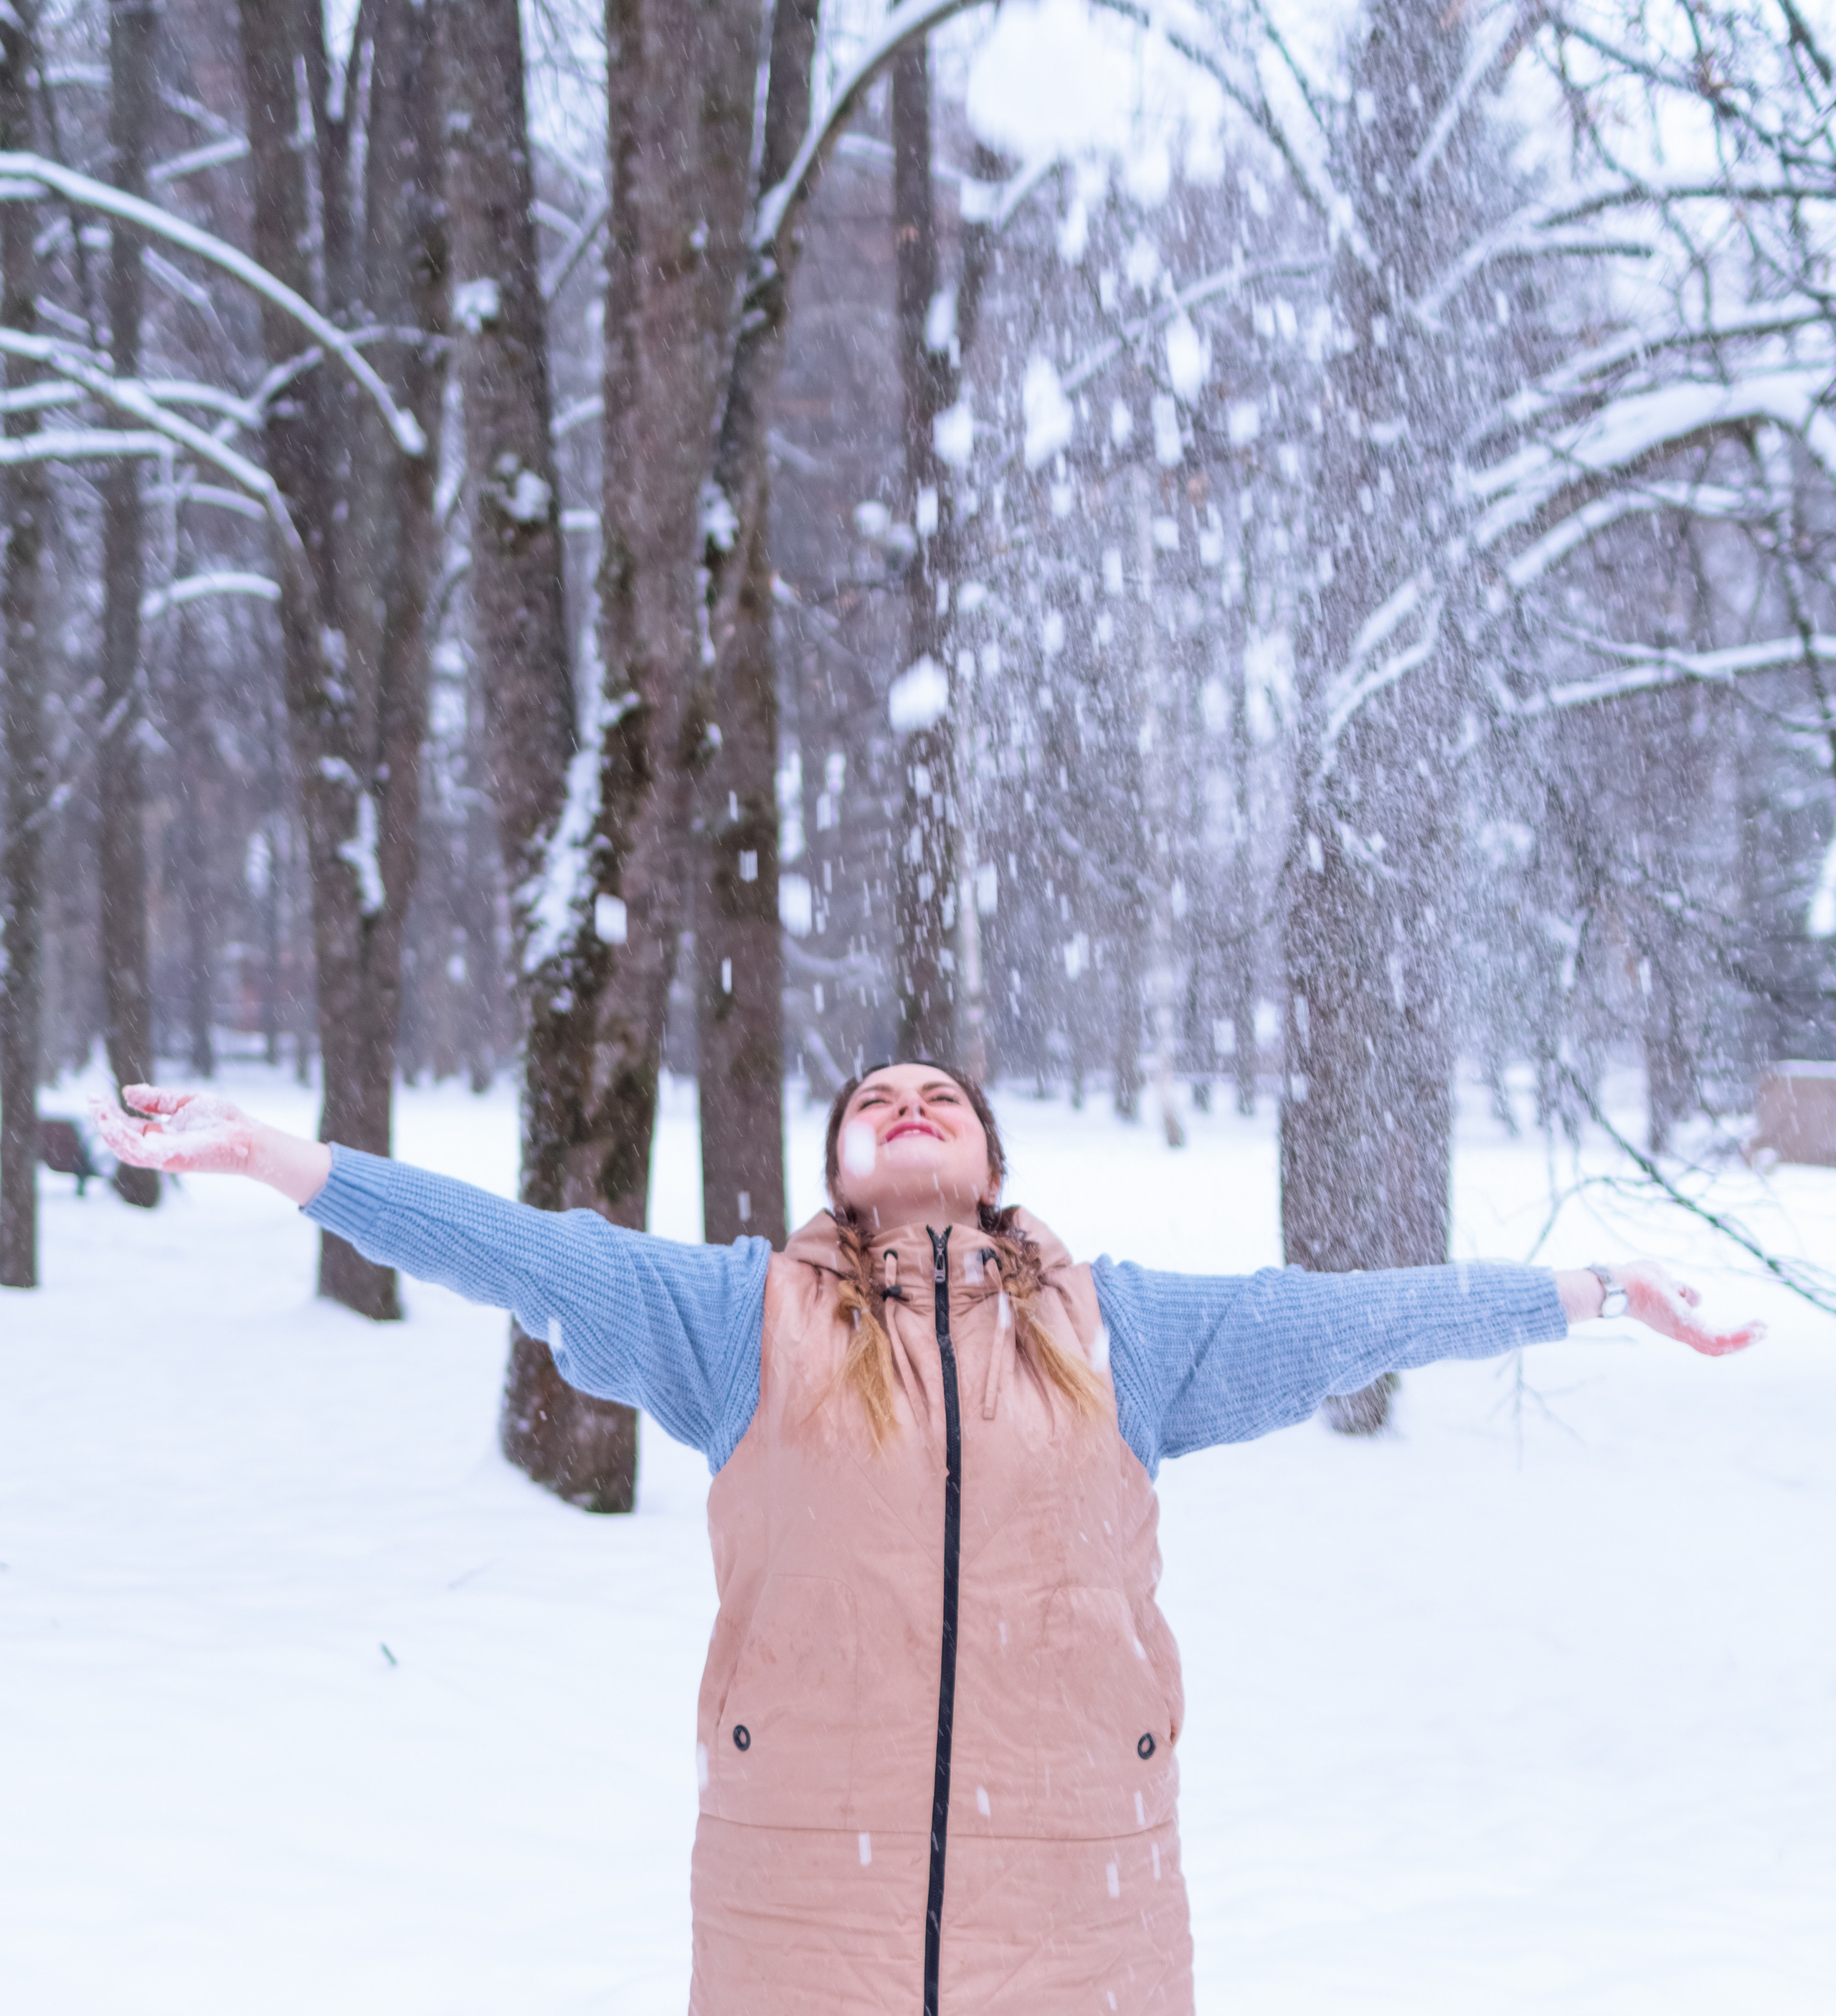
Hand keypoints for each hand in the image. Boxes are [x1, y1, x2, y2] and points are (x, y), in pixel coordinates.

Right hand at [89, 1086, 331, 1203]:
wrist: (248, 1138)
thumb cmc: (224, 1121)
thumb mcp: (186, 1102)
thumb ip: (158, 1099)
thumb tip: (127, 1092)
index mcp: (161, 1135)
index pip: (128, 1127)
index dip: (110, 1114)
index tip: (97, 1096)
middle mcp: (158, 1147)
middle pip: (121, 1137)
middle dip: (103, 1120)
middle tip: (92, 1099)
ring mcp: (161, 1156)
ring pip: (123, 1147)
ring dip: (108, 1129)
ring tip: (98, 1108)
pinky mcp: (168, 1161)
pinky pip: (138, 1153)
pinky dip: (123, 1139)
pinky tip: (114, 1121)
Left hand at [1560, 1259, 1763, 1356]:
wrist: (1617, 1284)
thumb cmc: (1636, 1280)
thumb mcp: (1667, 1282)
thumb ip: (1681, 1290)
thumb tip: (1691, 1295)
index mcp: (1678, 1322)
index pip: (1708, 1334)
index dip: (1730, 1333)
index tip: (1750, 1325)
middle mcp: (1681, 1331)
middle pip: (1717, 1344)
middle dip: (1742, 1339)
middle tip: (1763, 1330)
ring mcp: (1682, 1331)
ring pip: (1719, 1345)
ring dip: (1744, 1340)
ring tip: (1762, 1330)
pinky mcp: (1683, 1327)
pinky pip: (1716, 1339)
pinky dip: (1737, 1338)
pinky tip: (1753, 1331)